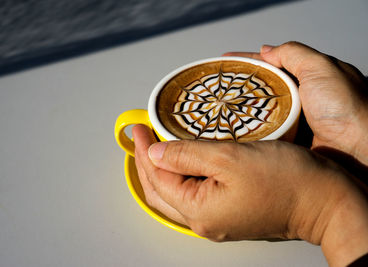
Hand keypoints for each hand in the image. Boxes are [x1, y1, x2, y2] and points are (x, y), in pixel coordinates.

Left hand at [133, 124, 367, 266]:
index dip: (144, 150)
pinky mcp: (229, 212)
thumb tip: (154, 153)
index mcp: (199, 211)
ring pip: (176, 193)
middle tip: (144, 135)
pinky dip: (183, 175)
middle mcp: (204, 221)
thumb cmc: (285, 180)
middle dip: (148, 162)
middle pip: (161, 190)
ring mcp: (216, 219)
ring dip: (164, 169)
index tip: (139, 127)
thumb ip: (186, 155)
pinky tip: (185, 159)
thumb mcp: (229, 158)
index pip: (157, 178)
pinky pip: (194, 193)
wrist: (324, 201)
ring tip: (159, 144)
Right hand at [224, 42, 367, 164]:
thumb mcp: (321, 67)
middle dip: (239, 88)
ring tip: (217, 110)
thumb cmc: (346, 107)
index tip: (224, 63)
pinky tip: (234, 131)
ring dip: (241, 112)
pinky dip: (251, 133)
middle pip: (262, 89)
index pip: (270, 65)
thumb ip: (294, 53)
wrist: (360, 149)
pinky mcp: (290, 142)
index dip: (246, 62)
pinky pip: (265, 134)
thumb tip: (266, 49)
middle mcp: (299, 99)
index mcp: (307, 78)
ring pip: (260, 113)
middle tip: (216, 89)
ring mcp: (293, 121)